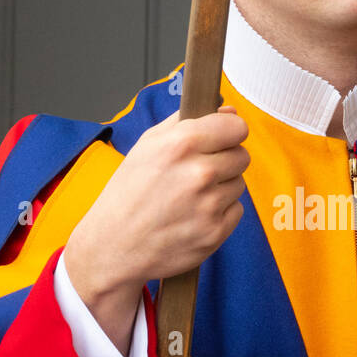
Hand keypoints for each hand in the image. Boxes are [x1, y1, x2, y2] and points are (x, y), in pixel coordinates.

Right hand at [65, 103, 249, 306]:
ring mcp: (209, 205)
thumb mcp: (147, 145)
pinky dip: (220, 213)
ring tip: (190, 197)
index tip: (221, 140)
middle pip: (242, 155)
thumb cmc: (128, 193)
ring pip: (239, 184)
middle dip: (225, 161)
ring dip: (221, 188)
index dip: (229, 133)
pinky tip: (193, 216)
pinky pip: (236, 210)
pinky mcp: (215, 232)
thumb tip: (228, 111)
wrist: (114, 246)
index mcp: (181, 144)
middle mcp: (199, 173)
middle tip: (198, 173)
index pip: (237, 127)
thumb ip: (187, 121)